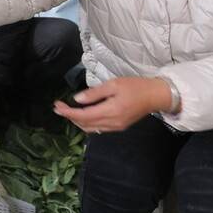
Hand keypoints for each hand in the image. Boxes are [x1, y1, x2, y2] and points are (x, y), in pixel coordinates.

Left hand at [53, 77, 171, 133]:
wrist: (155, 96)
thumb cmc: (135, 86)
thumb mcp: (114, 84)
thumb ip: (95, 93)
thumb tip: (77, 99)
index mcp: (111, 111)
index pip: (83, 115)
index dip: (68, 112)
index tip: (56, 106)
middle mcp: (112, 123)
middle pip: (85, 124)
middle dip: (69, 116)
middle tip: (58, 107)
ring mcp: (116, 127)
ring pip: (90, 128)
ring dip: (77, 121)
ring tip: (67, 111)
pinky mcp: (119, 127)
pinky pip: (98, 128)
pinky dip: (87, 123)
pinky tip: (82, 115)